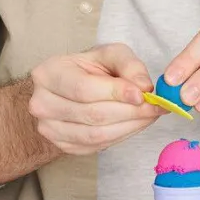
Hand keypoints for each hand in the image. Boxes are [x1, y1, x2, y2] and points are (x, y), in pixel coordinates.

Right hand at [29, 43, 162, 155]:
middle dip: (131, 112)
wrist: (73, 86)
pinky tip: (137, 124)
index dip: (117, 93)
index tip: (144, 94)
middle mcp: (41, 103)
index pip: (84, 88)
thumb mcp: (112, 54)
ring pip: (95, 134)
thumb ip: (130, 66)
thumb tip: (144, 87)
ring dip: (130, 126)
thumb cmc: (93, 67)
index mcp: (49, 74)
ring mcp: (49, 128)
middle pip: (92, 114)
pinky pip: (96, 145)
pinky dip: (122, 136)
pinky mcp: (63, 145)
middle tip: (157, 106)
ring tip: (151, 114)